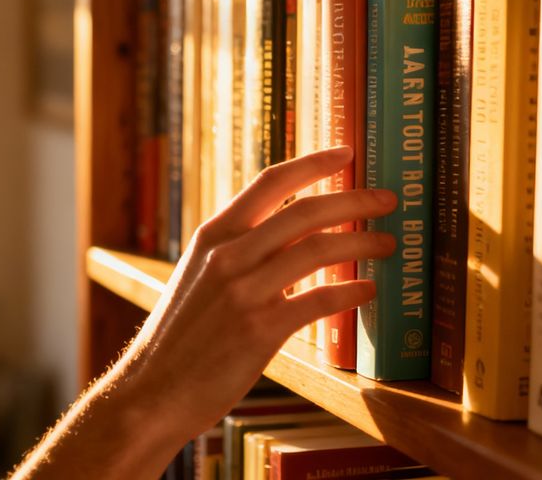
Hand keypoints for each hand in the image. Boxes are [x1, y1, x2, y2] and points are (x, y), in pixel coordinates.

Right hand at [9, 146, 395, 479]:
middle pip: (305, 211)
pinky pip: (319, 300)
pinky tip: (367, 290)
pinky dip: (349, 292)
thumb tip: (291, 235)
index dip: (313, 163)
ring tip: (388, 245)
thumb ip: (240, 251)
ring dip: (362, 242)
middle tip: (388, 199)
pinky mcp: (261, 330)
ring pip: (318, 249)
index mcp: (213, 234)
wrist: (153, 389)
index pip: (270, 181)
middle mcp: (229, 255)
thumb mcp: (200, 276)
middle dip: (355, 199)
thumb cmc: (181, 335)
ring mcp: (245, 291)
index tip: (347, 152)